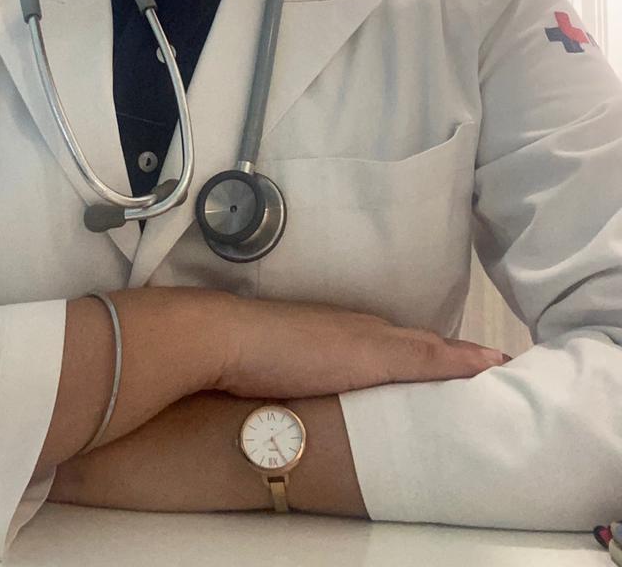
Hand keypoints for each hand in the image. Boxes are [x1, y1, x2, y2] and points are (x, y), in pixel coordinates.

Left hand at [214, 296, 508, 399]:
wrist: (222, 342)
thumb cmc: (297, 349)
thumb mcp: (370, 353)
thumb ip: (421, 356)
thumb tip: (486, 355)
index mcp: (373, 329)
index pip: (430, 344)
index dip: (465, 357)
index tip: (500, 369)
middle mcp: (351, 330)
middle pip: (406, 347)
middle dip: (443, 363)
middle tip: (479, 382)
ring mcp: (321, 344)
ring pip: (376, 357)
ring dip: (406, 370)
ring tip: (433, 391)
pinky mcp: (295, 362)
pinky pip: (347, 370)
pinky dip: (370, 379)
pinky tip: (368, 393)